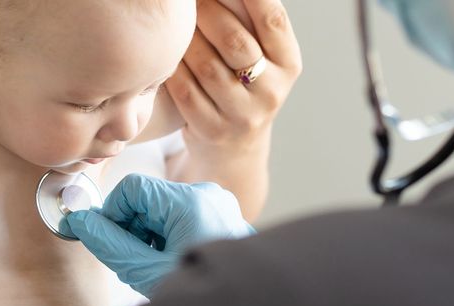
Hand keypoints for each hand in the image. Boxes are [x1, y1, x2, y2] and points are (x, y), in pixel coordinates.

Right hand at [62, 174, 254, 296]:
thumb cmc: (201, 294)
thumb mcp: (146, 271)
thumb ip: (109, 243)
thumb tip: (81, 222)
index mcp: (191, 201)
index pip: (132, 187)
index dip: (113, 213)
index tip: (110, 240)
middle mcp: (207, 195)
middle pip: (147, 199)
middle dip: (132, 227)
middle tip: (136, 260)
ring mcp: (217, 205)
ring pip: (163, 209)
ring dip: (149, 234)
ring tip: (158, 265)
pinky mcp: (221, 216)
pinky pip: (182, 216)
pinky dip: (167, 237)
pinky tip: (172, 261)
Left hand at [166, 0, 301, 156]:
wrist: (234, 146)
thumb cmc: (244, 84)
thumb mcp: (262, 58)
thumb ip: (250, 24)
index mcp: (288, 64)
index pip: (273, 21)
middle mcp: (271, 91)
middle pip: (235, 42)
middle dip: (207, 12)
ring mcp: (241, 115)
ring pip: (207, 67)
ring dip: (186, 39)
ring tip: (176, 24)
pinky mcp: (212, 130)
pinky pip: (185, 91)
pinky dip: (173, 67)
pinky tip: (165, 54)